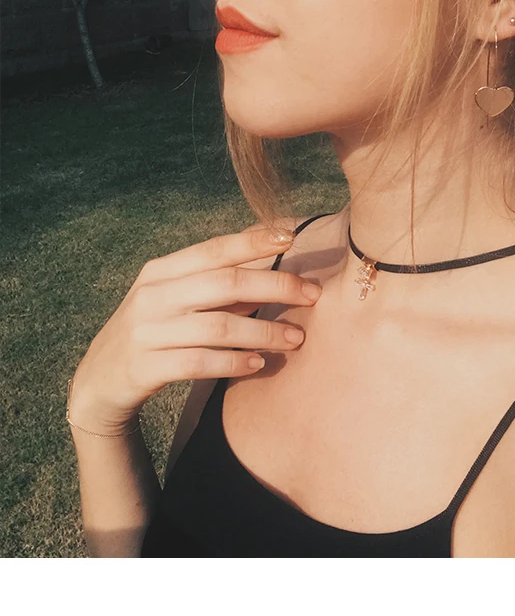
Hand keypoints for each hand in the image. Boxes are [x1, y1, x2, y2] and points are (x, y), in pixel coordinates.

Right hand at [68, 226, 321, 433]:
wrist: (99, 381)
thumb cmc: (154, 331)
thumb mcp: (176, 301)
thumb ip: (218, 287)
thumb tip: (275, 270)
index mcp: (161, 270)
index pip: (214, 249)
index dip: (253, 241)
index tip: (291, 236)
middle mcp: (152, 295)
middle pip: (224, 283)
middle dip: (274, 286)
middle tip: (313, 294)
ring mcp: (146, 331)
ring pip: (217, 326)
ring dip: (263, 332)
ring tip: (296, 339)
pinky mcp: (144, 368)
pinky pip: (198, 363)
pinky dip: (233, 363)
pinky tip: (259, 365)